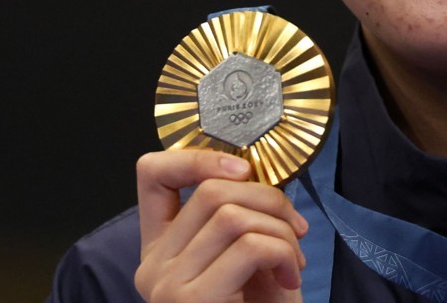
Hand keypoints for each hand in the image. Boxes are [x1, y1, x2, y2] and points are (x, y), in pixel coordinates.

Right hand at [134, 150, 308, 302]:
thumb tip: (256, 173)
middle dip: (270, 199)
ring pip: (233, 215)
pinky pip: (250, 246)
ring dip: (280, 230)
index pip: (152, 175)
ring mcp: (167, 286)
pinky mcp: (192, 301)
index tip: (244, 170)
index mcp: (160, 248)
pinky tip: (290, 278)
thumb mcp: (241, 258)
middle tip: (295, 230)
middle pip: (211, 192)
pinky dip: (283, 253)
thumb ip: (236, 218)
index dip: (198, 157)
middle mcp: (152, 266)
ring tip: (293, 260)